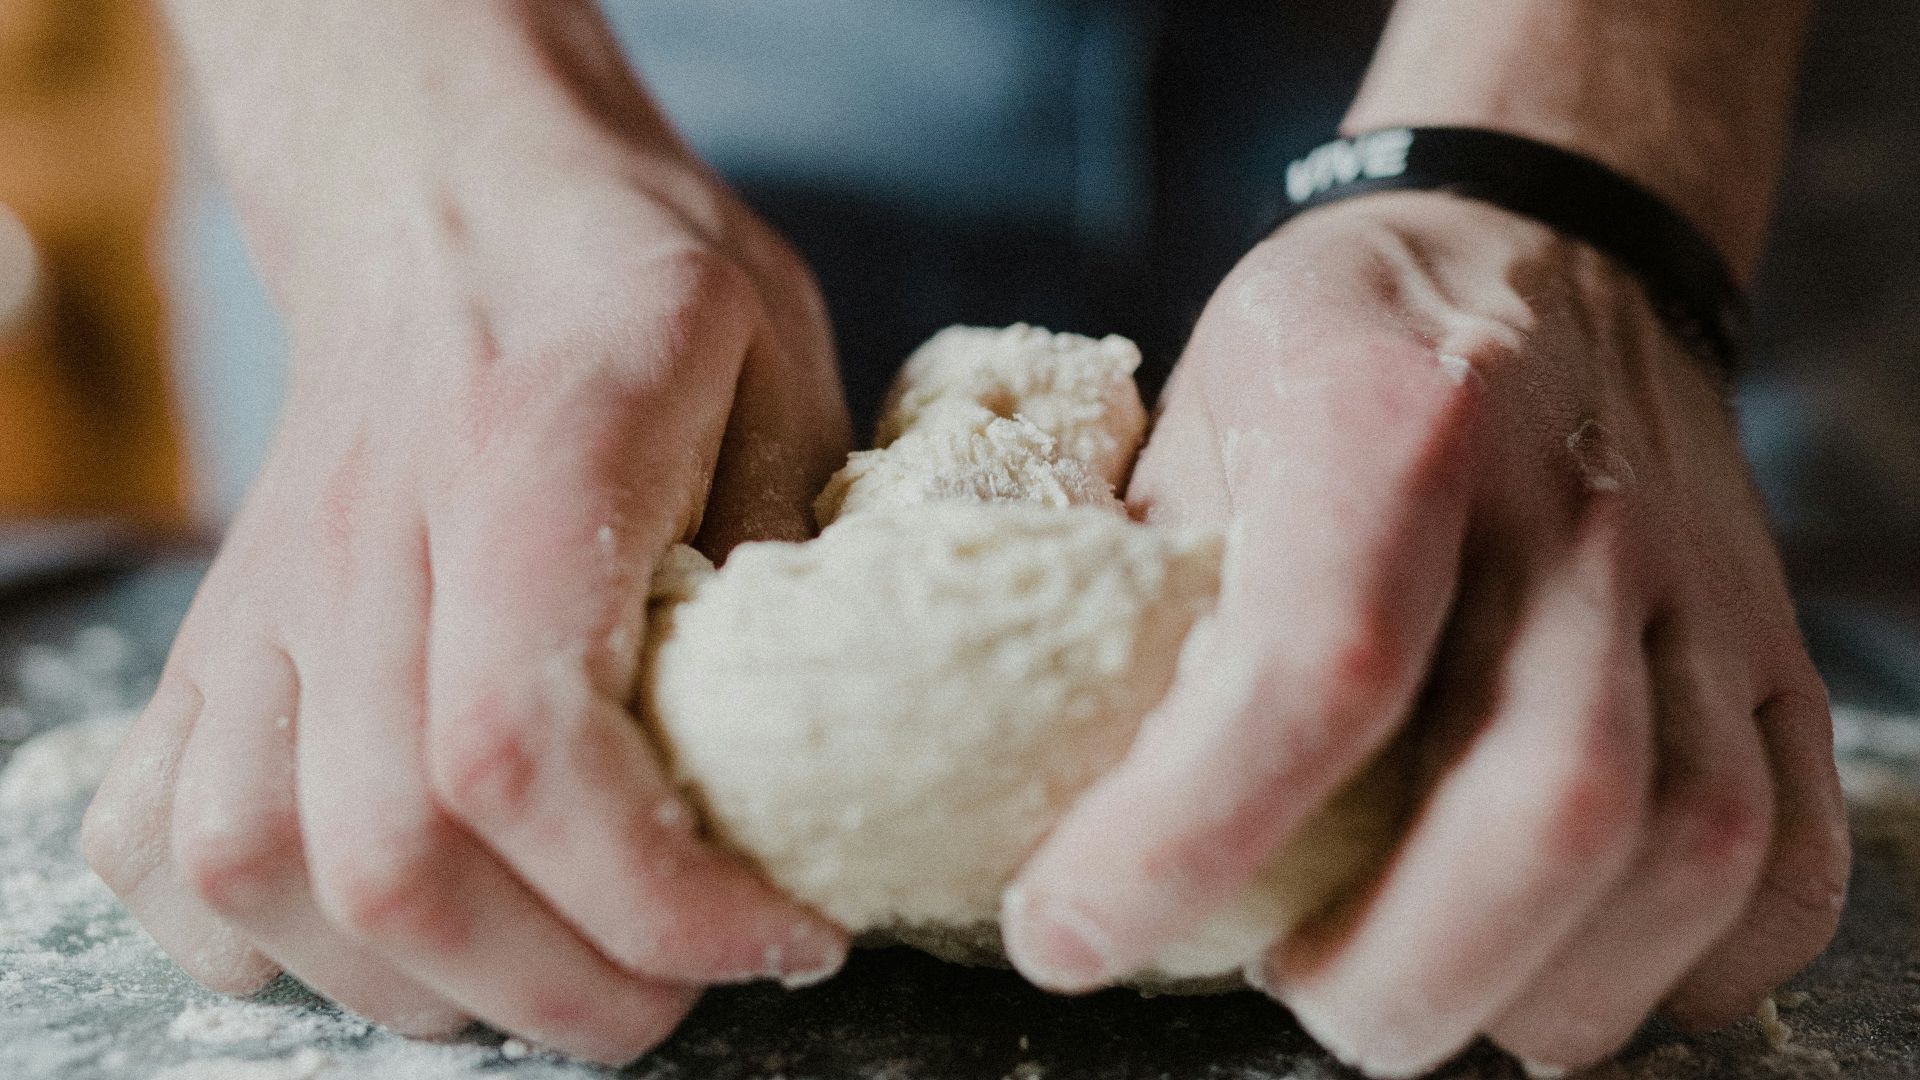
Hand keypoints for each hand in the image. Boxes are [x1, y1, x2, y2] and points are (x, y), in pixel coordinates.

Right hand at [80, 140, 851, 1061]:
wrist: (452, 197)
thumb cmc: (634, 283)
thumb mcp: (780, 364)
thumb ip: (801, 550)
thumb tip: (814, 758)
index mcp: (527, 455)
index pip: (523, 747)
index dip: (655, 896)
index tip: (783, 935)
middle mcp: (364, 537)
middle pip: (393, 855)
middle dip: (565, 986)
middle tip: (688, 983)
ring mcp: (265, 592)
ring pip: (259, 870)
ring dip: (424, 983)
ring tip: (559, 965)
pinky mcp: (218, 633)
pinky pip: (158, 838)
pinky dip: (260, 933)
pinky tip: (384, 923)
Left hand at [1003, 192, 1848, 1075]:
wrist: (1540, 246)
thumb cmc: (1336, 345)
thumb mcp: (1192, 412)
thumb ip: (1136, 585)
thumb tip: (1044, 781)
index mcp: (1391, 419)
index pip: (1316, 666)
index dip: (1185, 836)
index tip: (1069, 935)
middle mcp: (1570, 503)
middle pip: (1548, 800)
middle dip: (1399, 970)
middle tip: (1289, 997)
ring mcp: (1695, 582)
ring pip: (1686, 848)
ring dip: (1538, 989)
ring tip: (1412, 995)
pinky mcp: (1768, 647)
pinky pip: (1787, 853)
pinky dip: (1689, 966)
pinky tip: (1562, 969)